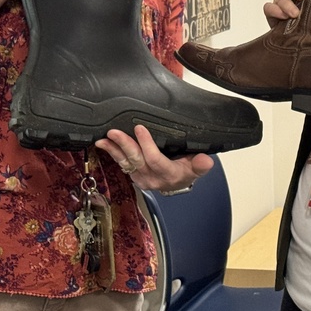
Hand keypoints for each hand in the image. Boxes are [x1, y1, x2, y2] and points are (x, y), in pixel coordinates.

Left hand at [95, 125, 213, 191]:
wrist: (177, 183)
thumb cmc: (187, 170)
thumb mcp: (197, 168)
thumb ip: (200, 165)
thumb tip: (206, 161)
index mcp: (169, 175)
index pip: (155, 160)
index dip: (147, 144)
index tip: (140, 128)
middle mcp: (152, 178)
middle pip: (136, 160)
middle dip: (125, 145)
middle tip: (115, 132)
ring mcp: (140, 177)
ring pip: (125, 163)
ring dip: (113, 150)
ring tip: (103, 139)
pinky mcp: (133, 174)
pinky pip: (121, 163)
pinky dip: (112, 153)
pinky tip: (104, 144)